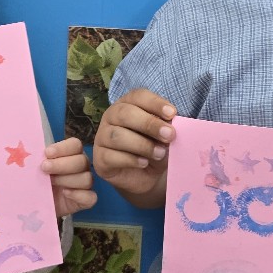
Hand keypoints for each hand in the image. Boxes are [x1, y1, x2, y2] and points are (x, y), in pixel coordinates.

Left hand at [41, 137, 96, 217]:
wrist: (36, 203)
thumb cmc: (36, 181)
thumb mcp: (34, 168)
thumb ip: (36, 158)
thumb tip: (28, 151)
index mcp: (71, 154)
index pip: (75, 145)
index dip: (63, 148)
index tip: (47, 153)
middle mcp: (81, 167)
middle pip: (82, 161)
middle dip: (62, 164)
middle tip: (44, 168)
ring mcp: (85, 184)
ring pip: (87, 178)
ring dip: (67, 179)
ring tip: (50, 183)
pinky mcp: (85, 201)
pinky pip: (91, 197)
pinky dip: (78, 195)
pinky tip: (65, 193)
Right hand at [93, 88, 175, 207]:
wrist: (146, 176)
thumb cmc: (154, 147)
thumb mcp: (164, 136)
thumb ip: (166, 128)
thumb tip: (171, 126)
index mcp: (128, 104)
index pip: (138, 96)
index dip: (155, 103)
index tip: (172, 113)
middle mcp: (111, 117)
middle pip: (125, 113)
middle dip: (149, 124)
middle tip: (169, 135)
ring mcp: (102, 137)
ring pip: (117, 136)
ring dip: (143, 145)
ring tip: (160, 153)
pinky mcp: (100, 158)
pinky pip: (111, 156)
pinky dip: (131, 160)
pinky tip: (144, 163)